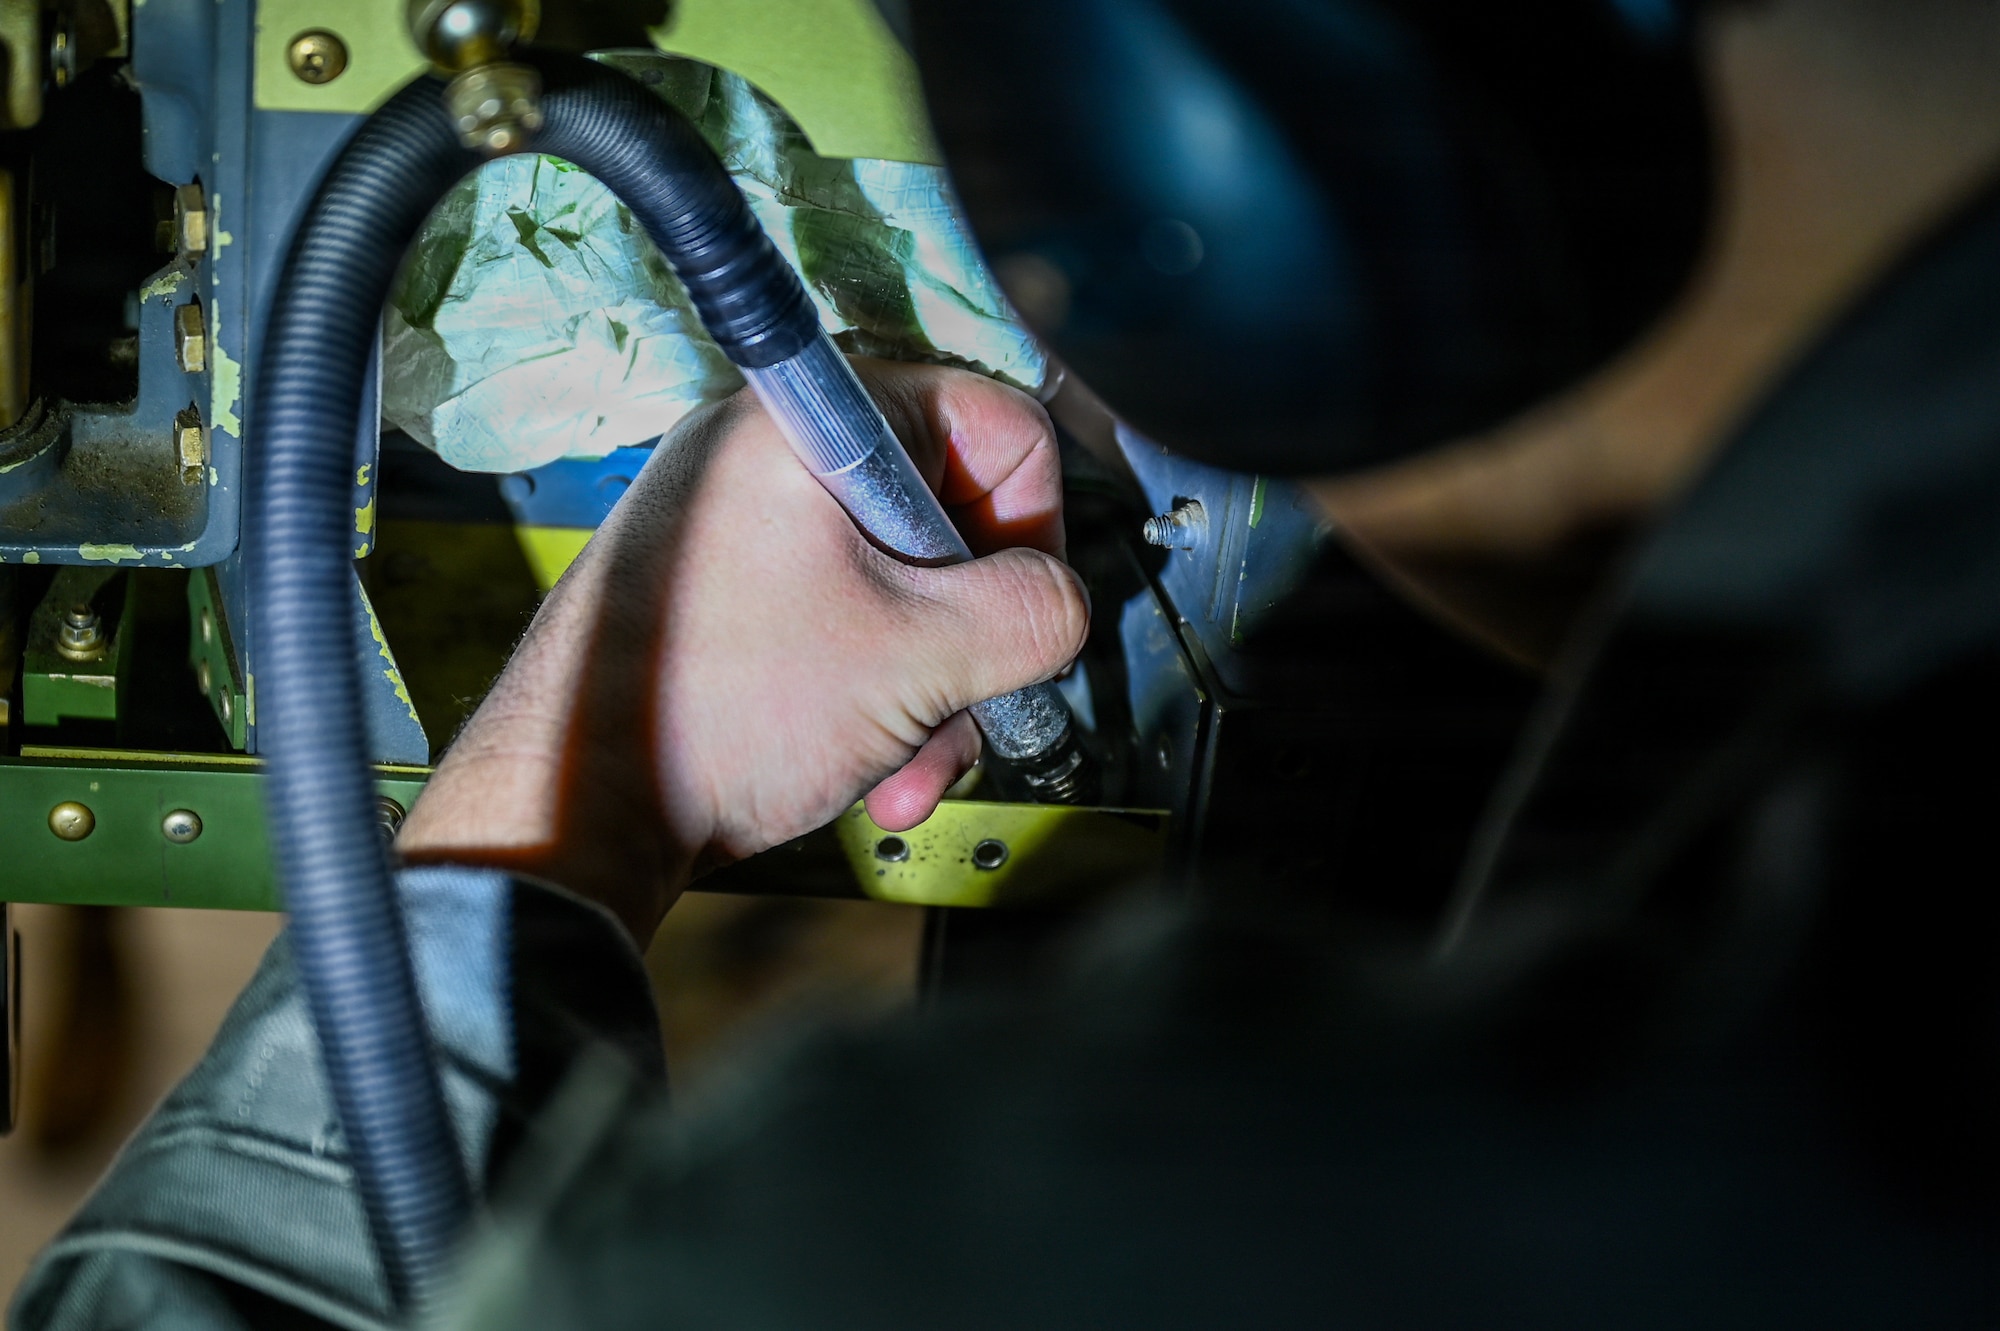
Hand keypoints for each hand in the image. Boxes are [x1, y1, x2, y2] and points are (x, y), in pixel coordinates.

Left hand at [395, 360, 1087, 944]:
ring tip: (908, 767)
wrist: (580, 807)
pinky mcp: (732, 589)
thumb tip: (1061, 604)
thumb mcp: (921, 657)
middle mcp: (771, 450)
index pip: (992, 421)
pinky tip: (870, 769)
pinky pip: (848, 620)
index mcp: (810, 419)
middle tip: (966, 705)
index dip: (1033, 524)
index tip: (1022, 610)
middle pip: (952, 516)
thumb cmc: (716, 711)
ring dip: (932, 689)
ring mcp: (745, 521)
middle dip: (973, 640)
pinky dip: (877, 695)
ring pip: (906, 586)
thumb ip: (1033, 612)